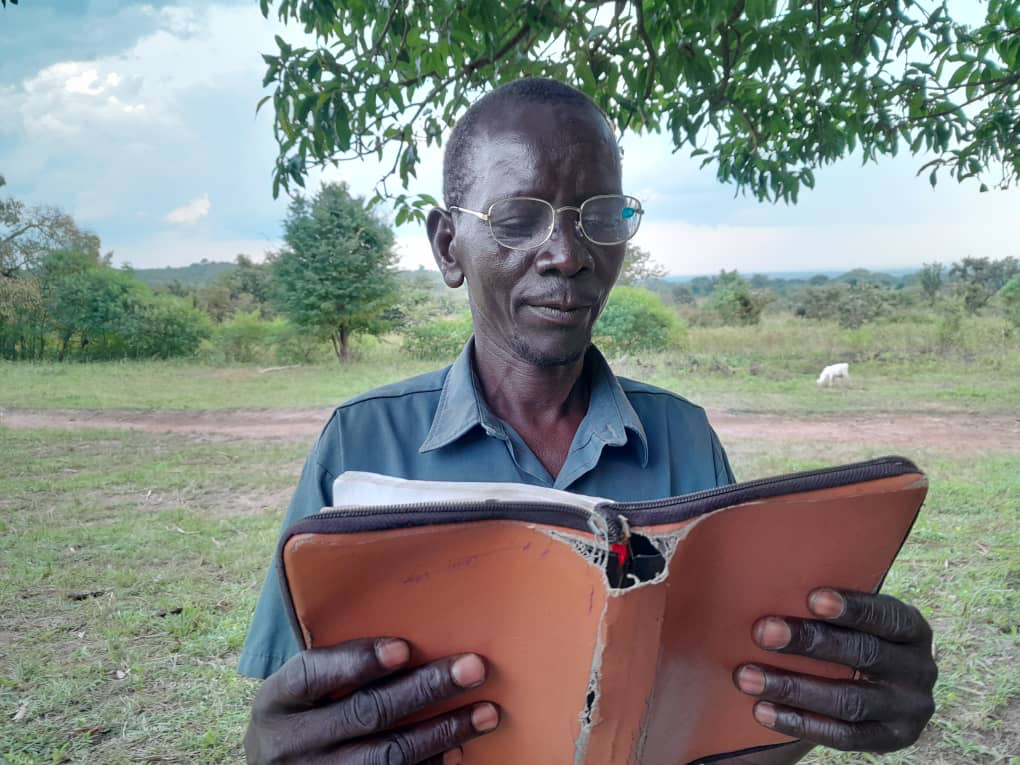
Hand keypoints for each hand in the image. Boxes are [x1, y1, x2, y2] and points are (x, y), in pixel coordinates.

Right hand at [244, 637, 498, 763]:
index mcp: (278, 700)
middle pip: (365, 713)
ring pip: (387, 755)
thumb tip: (414, 639)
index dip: (358, 661)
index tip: (403, 649)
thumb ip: (338, 666)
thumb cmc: (301, 714)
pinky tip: (458, 750)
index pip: (314, 674)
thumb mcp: (299, 691)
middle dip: (424, 690)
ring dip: (442, 732)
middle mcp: (291, 742)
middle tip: (473, 668)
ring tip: (486, 712)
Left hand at [733, 588, 936, 752]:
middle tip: (762, 632)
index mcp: (913, 629)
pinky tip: (761, 710)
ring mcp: (908, 709)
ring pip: (849, 701)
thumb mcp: (858, 617)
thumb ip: (830, 603)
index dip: (851, 608)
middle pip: (864, 654)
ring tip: (747, 676)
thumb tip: (769, 575)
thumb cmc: (853, 635)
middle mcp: (919, 669)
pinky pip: (844, 737)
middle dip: (810, 643)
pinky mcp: (891, 740)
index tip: (810, 598)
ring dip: (793, 688)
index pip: (886, 616)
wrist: (882, 689)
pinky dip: (800, 723)